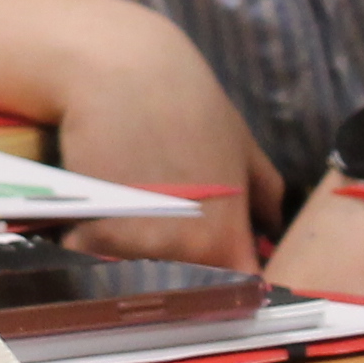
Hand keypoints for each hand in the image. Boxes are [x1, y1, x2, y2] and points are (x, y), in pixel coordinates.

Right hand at [48, 15, 282, 272]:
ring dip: (131, 257)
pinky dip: (94, 240)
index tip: (222, 278)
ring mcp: (137, 245)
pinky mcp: (90, 230)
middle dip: (177, 273)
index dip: (232, 290)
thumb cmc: (187, 103)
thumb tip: (273, 231)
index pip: (238, 292)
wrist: (121, 71)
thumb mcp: (241, 144)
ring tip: (131, 216)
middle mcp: (185, 253)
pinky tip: (100, 208)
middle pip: (181, 288)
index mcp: (224, 239)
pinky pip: (94, 254)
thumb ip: (263, 194)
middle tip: (166, 234)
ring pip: (134, 273)